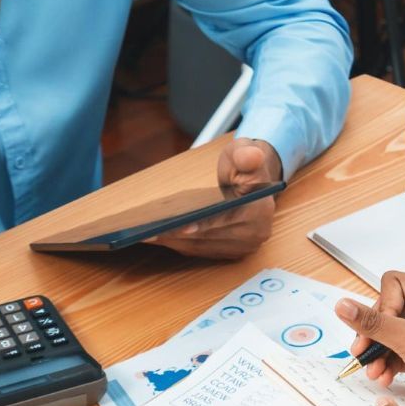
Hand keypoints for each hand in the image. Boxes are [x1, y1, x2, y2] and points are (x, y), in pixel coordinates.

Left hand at [149, 139, 281, 258]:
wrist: (250, 179)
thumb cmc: (242, 164)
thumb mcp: (243, 152)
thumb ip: (246, 155)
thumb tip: (252, 156)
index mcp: (260, 213)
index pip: (225, 221)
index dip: (202, 224)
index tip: (180, 226)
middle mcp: (253, 236)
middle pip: (208, 237)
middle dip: (177, 234)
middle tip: (147, 230)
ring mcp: (241, 248)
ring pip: (199, 246)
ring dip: (172, 241)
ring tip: (145, 233)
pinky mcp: (227, 253)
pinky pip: (197, 251)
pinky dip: (176, 244)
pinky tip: (155, 236)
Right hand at [334, 271, 404, 405]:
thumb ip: (376, 324)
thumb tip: (344, 307)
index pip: (394, 285)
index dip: (382, 308)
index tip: (380, 332)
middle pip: (387, 309)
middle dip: (374, 334)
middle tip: (363, 352)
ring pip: (388, 332)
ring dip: (377, 352)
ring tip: (374, 370)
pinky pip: (396, 350)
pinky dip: (387, 363)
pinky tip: (384, 376)